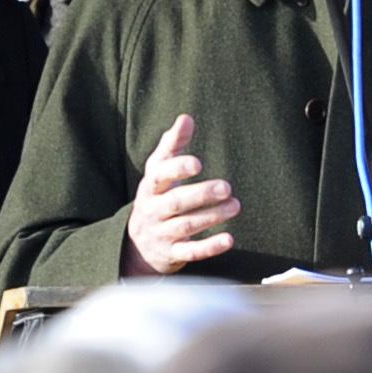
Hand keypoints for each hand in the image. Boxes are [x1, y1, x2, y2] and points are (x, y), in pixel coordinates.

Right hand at [122, 112, 239, 274]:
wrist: (137, 244)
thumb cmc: (156, 197)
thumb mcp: (158, 171)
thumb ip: (172, 145)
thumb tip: (186, 118)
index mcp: (150, 187)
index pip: (159, 175)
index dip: (177, 169)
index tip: (197, 163)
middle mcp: (153, 210)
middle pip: (175, 202)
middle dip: (201, 194)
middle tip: (226, 187)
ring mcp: (161, 234)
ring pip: (185, 226)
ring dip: (211, 216)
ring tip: (235, 205)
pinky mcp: (172, 254)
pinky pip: (190, 252)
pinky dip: (209, 247)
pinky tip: (229, 239)